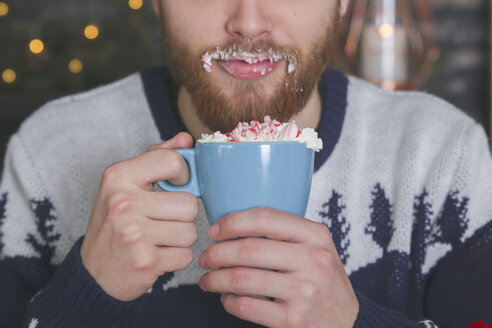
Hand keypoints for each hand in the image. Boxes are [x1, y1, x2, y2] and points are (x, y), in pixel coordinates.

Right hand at [80, 132, 198, 300]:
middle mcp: (124, 203)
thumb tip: (186, 139)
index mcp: (119, 176)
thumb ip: (157, 158)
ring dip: (180, 238)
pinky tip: (158, 254)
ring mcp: (134, 233)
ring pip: (191, 231)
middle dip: (182, 215)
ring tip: (159, 238)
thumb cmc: (114, 224)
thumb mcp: (126, 184)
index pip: (171, 161)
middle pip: (189, 203)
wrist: (94, 273)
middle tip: (162, 220)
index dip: (184, 174)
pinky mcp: (145, 261)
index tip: (177, 184)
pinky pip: (186, 255)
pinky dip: (177, 258)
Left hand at [198, 207, 358, 327]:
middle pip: (248, 249)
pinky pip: (246, 306)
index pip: (265, 218)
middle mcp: (313, 261)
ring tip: (208, 280)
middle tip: (206, 257)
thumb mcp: (317, 248)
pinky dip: (228, 302)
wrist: (348, 323)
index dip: (233, 222)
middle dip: (217, 253)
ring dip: (216, 279)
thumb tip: (235, 226)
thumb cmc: (324, 280)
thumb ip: (286, 233)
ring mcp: (304, 292)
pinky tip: (227, 298)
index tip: (215, 230)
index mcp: (316, 236)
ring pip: (242, 278)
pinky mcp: (293, 321)